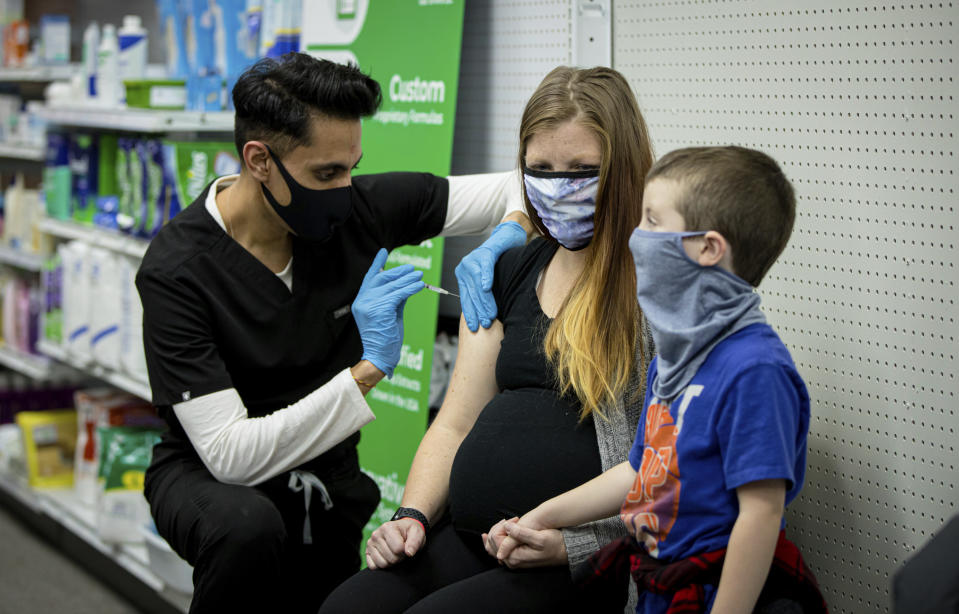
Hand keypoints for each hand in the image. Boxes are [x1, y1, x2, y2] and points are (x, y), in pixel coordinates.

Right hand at [352, 249, 423, 377]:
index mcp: (361, 301)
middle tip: (413, 269)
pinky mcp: (380, 309)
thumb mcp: (390, 313)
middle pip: (381, 279)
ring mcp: (369, 305)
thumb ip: (395, 297)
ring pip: (392, 286)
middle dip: (398, 272)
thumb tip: (407, 283)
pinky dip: (410, 288)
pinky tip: (419, 285)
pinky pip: (398, 294)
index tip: (383, 251)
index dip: (377, 264)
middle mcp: (362, 301)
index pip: (369, 278)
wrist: (380, 356)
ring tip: (420, 275)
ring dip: (408, 280)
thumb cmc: (385, 337)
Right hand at [365, 518, 426, 569]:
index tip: (406, 546)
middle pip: (391, 558)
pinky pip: (373, 567)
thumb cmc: (409, 532)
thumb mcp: (417, 533)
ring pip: (382, 564)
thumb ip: (415, 542)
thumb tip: (409, 553)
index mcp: (387, 527)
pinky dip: (382, 565)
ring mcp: (370, 544)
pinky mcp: (367, 552)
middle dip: (399, 558)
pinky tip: (386, 557)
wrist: (403, 531)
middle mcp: (376, 535)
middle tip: (401, 550)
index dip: (405, 551)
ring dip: (391, 562)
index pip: (398, 549)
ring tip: (394, 553)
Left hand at [455, 221, 525, 330]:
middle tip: (486, 323)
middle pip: (472, 292)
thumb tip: (485, 315)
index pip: (465, 298)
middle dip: (479, 310)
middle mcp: (465, 267)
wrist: (506, 240)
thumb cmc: (499, 263)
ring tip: (491, 313)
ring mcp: (473, 258)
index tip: (474, 327)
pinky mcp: (485, 251)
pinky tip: (487, 287)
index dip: (470, 313)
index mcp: (463, 276)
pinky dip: (486, 277)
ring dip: (485, 300)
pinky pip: (485, 266)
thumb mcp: (488, 280)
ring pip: (477, 283)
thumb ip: (483, 294)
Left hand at [486, 517, 567, 567]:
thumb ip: (521, 534)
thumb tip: (506, 528)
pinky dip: (497, 539)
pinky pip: (499, 549)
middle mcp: (511, 562)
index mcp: (514, 557)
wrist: (564, 551)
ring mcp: (513, 561)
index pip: (495, 540)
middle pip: (491, 544)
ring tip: (509, 523)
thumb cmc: (554, 544)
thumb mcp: (539, 538)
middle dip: (498, 528)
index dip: (502, 526)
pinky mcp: (516, 558)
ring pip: (493, 547)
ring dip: (497, 532)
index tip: (516, 519)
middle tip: (513, 520)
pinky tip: (501, 531)